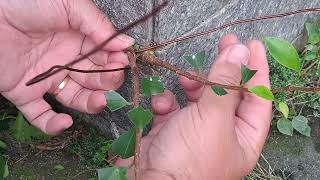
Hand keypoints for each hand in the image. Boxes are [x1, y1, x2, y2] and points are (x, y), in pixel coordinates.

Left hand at [0, 0, 133, 134]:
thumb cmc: (27, 3)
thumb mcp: (69, 4)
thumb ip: (98, 24)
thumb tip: (127, 43)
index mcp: (78, 41)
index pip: (105, 57)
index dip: (116, 62)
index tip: (122, 62)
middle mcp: (66, 61)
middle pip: (94, 79)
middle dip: (108, 82)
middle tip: (112, 79)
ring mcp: (47, 78)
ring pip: (75, 99)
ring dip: (91, 104)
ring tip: (100, 102)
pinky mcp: (25, 93)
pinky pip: (40, 114)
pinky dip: (52, 124)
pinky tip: (65, 122)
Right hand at [117, 34, 271, 178]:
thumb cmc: (190, 158)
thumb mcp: (214, 118)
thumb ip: (226, 83)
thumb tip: (239, 51)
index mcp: (243, 137)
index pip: (258, 99)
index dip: (256, 71)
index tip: (250, 45)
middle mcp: (221, 134)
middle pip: (228, 94)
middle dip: (224, 69)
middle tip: (224, 43)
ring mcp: (194, 132)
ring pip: (199, 98)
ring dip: (192, 86)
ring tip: (185, 79)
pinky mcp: (170, 130)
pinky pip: (173, 108)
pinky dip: (166, 102)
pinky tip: (161, 105)